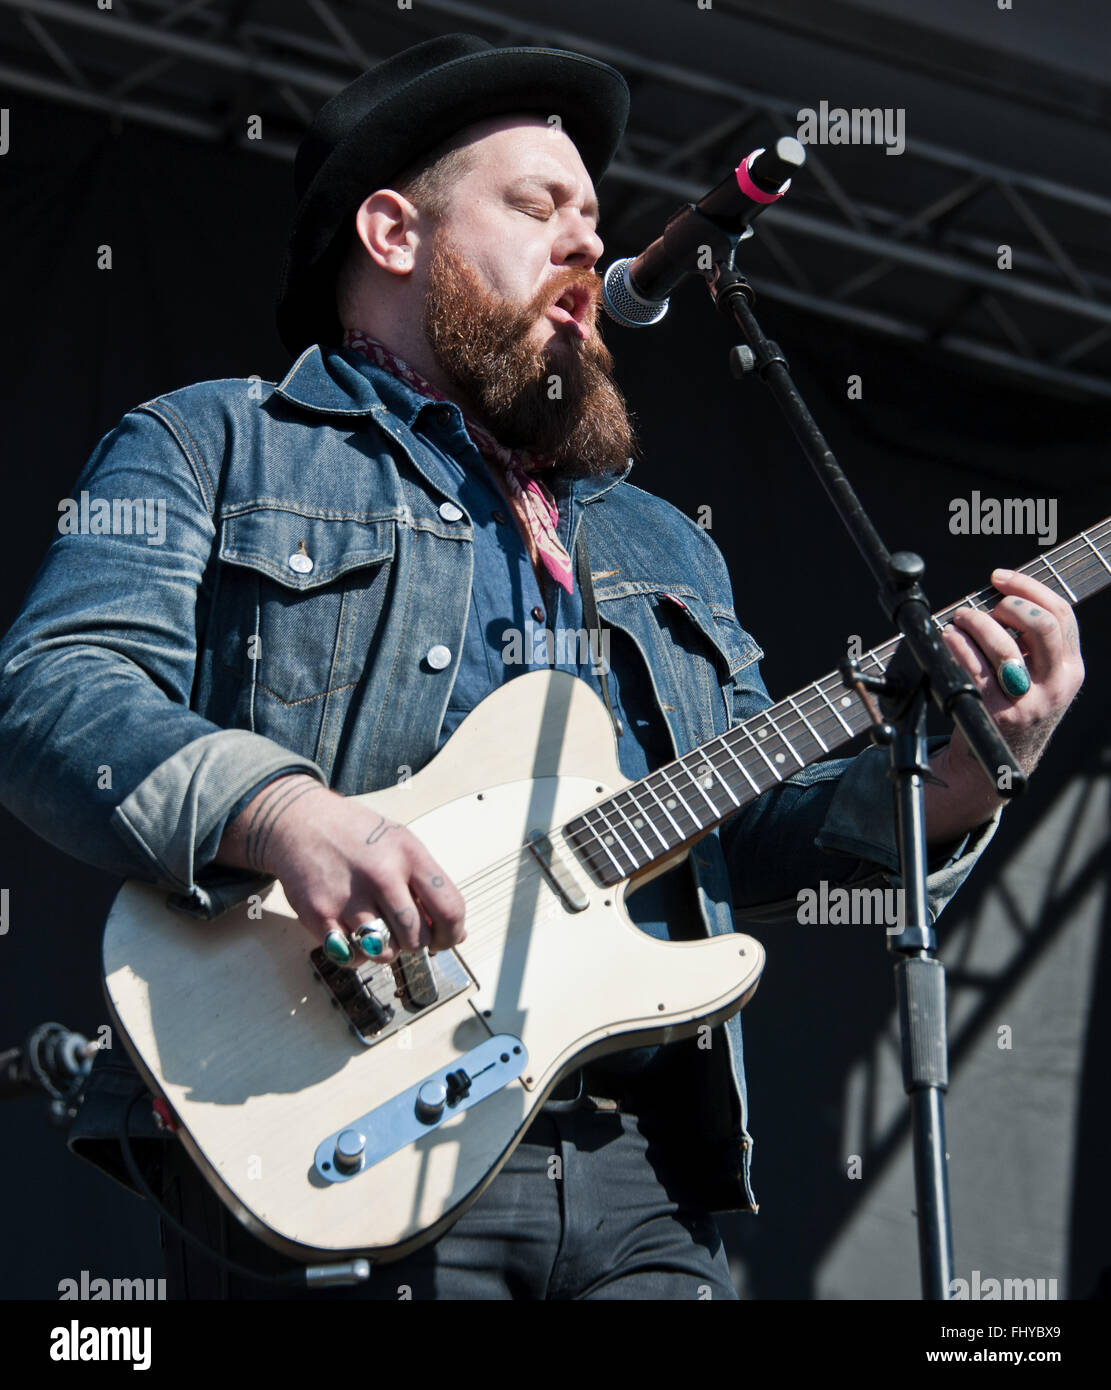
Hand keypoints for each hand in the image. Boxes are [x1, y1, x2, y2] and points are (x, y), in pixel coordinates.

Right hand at [217, 774, 465, 964]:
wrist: (300, 822)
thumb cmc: (356, 835)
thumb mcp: (401, 844)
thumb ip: (428, 886)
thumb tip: (458, 934)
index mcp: (409, 854)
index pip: (449, 908)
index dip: (451, 934)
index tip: (444, 940)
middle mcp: (381, 874)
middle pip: (417, 938)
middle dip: (416, 943)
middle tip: (405, 933)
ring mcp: (348, 896)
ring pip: (384, 953)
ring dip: (384, 949)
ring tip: (376, 928)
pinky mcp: (319, 914)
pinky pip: (350, 957)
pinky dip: (355, 954)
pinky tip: (353, 933)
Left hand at [926, 568, 1083, 837]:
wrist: (995, 766)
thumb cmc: (1011, 709)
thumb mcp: (1038, 679)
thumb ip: (1031, 644)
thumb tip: (999, 595)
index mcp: (1069, 670)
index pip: (1061, 615)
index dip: (1029, 588)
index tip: (1000, 578)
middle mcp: (1055, 686)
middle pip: (1042, 626)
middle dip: (1009, 605)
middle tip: (986, 606)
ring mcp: (1027, 702)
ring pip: (1005, 646)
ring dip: (976, 623)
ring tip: (960, 620)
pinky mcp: (997, 714)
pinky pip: (974, 669)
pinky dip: (958, 646)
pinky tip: (949, 639)